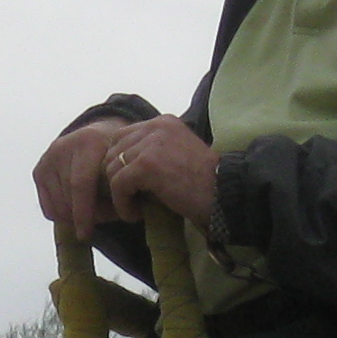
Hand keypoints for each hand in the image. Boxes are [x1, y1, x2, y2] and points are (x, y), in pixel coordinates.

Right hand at [33, 117, 133, 242]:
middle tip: (105, 219)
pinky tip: (79, 208)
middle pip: (68, 198)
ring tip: (96, 211)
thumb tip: (123, 215)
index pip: (80, 184)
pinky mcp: (39, 171)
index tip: (85, 235)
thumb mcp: (123, 166)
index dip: (83, 213)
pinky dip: (64, 216)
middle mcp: (63, 147)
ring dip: (75, 218)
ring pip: (58, 206)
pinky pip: (49, 209)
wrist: (98, 138)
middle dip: (85, 217)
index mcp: (89, 142)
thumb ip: (121, 188)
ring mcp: (48, 158)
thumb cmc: (116, 158)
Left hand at [104, 117, 218, 230]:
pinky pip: (118, 185)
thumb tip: (119, 167)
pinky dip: (122, 204)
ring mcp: (151, 144)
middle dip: (116, 179)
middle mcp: (156, 126)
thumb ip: (153, 151)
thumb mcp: (177, 155)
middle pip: (113, 151)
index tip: (130, 186)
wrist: (224, 195)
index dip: (120, 163)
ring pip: (112, 169)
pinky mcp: (147, 164)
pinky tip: (135, 214)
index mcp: (163, 122)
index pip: (122, 137)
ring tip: (136, 208)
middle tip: (130, 199)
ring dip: (120, 194)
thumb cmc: (204, 184)